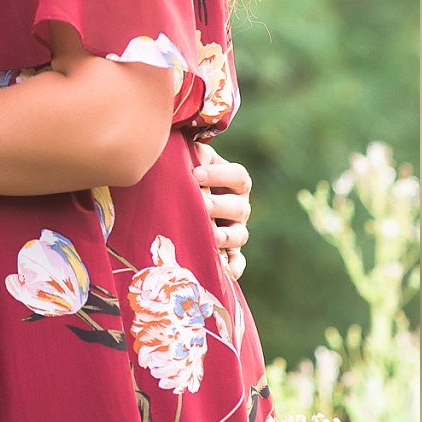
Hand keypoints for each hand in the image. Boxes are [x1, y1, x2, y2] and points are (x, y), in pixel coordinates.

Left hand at [195, 141, 250, 279]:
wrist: (180, 202)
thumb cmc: (186, 178)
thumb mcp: (191, 163)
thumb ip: (192, 155)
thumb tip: (190, 150)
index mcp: (234, 182)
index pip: (238, 176)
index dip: (220, 174)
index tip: (196, 173)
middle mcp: (239, 207)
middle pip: (240, 207)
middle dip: (220, 206)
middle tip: (201, 205)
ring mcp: (235, 232)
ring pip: (240, 235)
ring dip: (227, 236)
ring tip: (211, 236)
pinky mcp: (229, 254)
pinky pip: (237, 262)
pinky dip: (233, 267)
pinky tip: (223, 271)